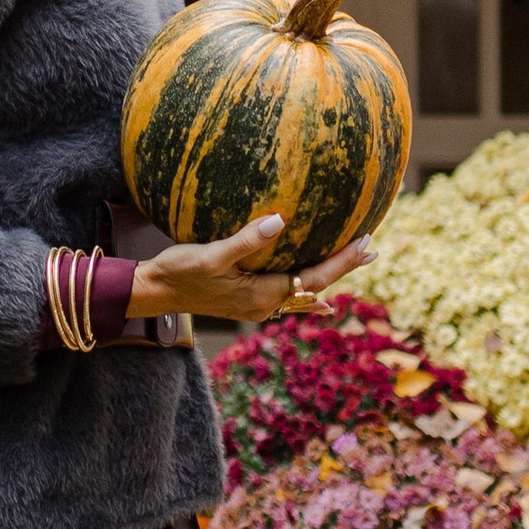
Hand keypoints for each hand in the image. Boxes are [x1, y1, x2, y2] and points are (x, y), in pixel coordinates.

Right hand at [127, 211, 373, 325]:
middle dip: (344, 268)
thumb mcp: (211, 254)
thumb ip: (246, 240)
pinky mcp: (249, 302)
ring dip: (330, 278)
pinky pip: (289, 299)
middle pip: (315, 286)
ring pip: (305, 293)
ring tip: (356, 263)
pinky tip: (320, 300)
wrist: (156, 293)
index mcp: (263, 295)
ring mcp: (258, 307)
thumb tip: (280, 221)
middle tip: (373, 249)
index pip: (314, 277)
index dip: (342, 261)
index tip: (365, 242)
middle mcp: (266, 306)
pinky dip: (309, 296)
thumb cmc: (180, 271)